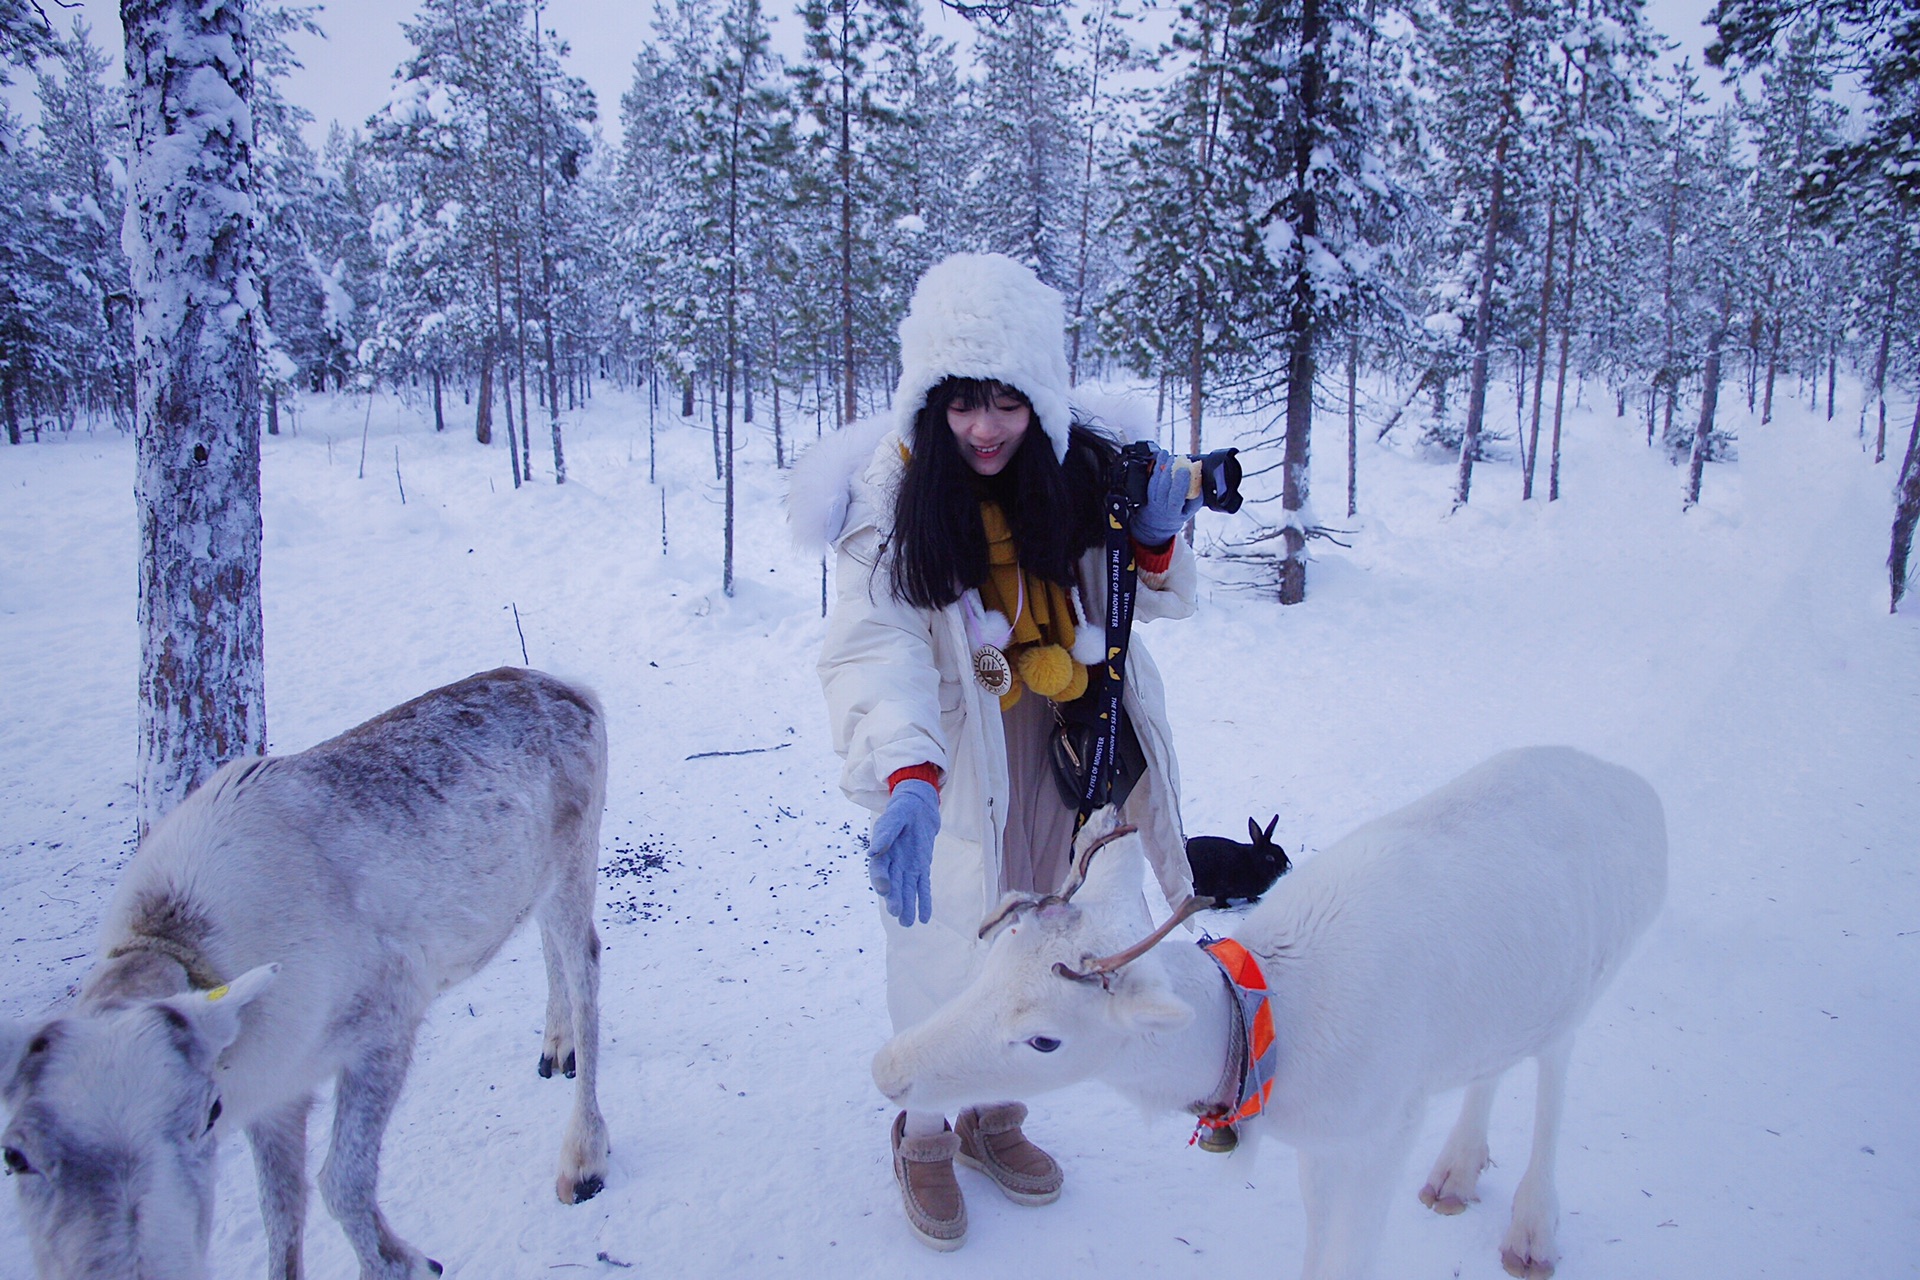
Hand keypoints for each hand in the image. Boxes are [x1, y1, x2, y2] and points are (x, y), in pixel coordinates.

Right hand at [869, 779, 938, 925]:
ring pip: (907, 890)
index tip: (884, 890)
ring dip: (908, 906)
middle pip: (893, 884)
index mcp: (882, 852)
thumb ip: (886, 834)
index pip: (879, 869)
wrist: (918, 809)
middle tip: (896, 913)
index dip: (881, 880)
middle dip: (894, 899)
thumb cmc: (902, 812)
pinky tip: (925, 918)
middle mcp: (892, 864)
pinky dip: (924, 902)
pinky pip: (923, 888)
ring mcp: (907, 869)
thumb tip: (872, 851)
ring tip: (908, 923)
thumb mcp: (895, 818)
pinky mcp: (921, 869)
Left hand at [1131, 446, 1205, 545]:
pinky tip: (1162, 455)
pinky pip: (1152, 476)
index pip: (1175, 497)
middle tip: (1178, 458)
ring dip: (1163, 465)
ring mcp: (1152, 497)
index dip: (1180, 483)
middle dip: (1171, 470)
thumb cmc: (1176, 516)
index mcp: (1173, 512)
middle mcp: (1160, 505)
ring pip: (1156, 479)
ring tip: (1171, 456)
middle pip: (1164, 485)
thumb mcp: (1189, 512)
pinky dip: (1157, 464)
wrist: (1156, 523)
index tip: (1185, 470)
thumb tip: (1200, 480)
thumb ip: (1196, 498)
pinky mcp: (1147, 490)